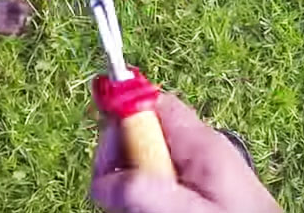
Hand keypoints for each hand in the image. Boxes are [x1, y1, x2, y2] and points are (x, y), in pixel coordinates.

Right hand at [91, 94, 280, 212]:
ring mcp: (195, 172)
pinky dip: (146, 201)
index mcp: (199, 142)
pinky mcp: (196, 193)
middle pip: (138, 134)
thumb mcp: (192, 212)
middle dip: (119, 163)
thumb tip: (104, 183)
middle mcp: (195, 151)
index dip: (119, 118)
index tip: (106, 155)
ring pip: (143, 165)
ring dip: (130, 188)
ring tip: (139, 212)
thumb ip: (147, 192)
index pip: (149, 101)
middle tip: (118, 198)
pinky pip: (157, 186)